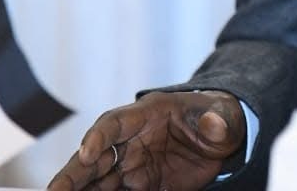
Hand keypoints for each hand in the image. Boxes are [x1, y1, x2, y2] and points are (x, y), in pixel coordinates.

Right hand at [47, 90, 245, 190]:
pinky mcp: (142, 188)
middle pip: (94, 158)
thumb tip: (214, 125)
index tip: (87, 152)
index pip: (114, 122)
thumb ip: (216, 120)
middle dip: (73, 175)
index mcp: (146, 114)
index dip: (98, 136)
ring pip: (98, 183)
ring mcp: (133, 167)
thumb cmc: (218, 116)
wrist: (224, 136)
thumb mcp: (223, 115)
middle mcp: (131, 142)